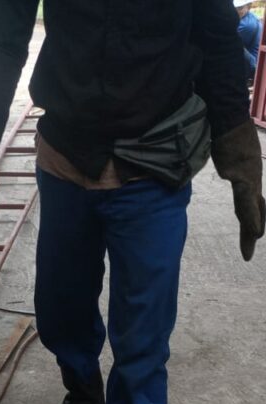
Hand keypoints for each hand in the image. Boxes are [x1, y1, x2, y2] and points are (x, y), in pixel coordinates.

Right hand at [211, 119, 264, 260]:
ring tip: (254, 242)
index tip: (252, 232)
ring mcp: (248, 173)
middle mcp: (249, 173)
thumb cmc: (216, 121)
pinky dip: (252, 217)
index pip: (247, 198)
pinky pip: (247, 200)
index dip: (250, 215)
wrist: (223, 108)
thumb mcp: (215, 145)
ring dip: (252, 228)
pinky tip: (255, 232)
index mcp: (243, 169)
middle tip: (248, 251)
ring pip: (250, 206)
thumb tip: (193, 163)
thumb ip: (212, 158)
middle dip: (251, 228)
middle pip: (251, 207)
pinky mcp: (243, 172)